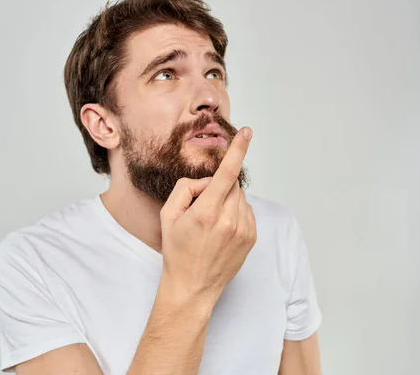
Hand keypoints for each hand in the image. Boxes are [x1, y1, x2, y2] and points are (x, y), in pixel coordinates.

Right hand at [159, 127, 256, 303]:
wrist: (192, 286)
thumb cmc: (177, 250)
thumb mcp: (168, 215)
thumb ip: (186, 188)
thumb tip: (207, 182)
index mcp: (207, 212)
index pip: (227, 173)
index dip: (238, 150)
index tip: (247, 132)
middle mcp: (229, 220)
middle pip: (232, 184)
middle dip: (218, 187)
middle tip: (201, 208)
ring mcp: (244, 230)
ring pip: (240, 197)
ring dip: (227, 200)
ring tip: (211, 224)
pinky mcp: (252, 237)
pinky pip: (246, 211)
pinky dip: (235, 213)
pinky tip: (221, 230)